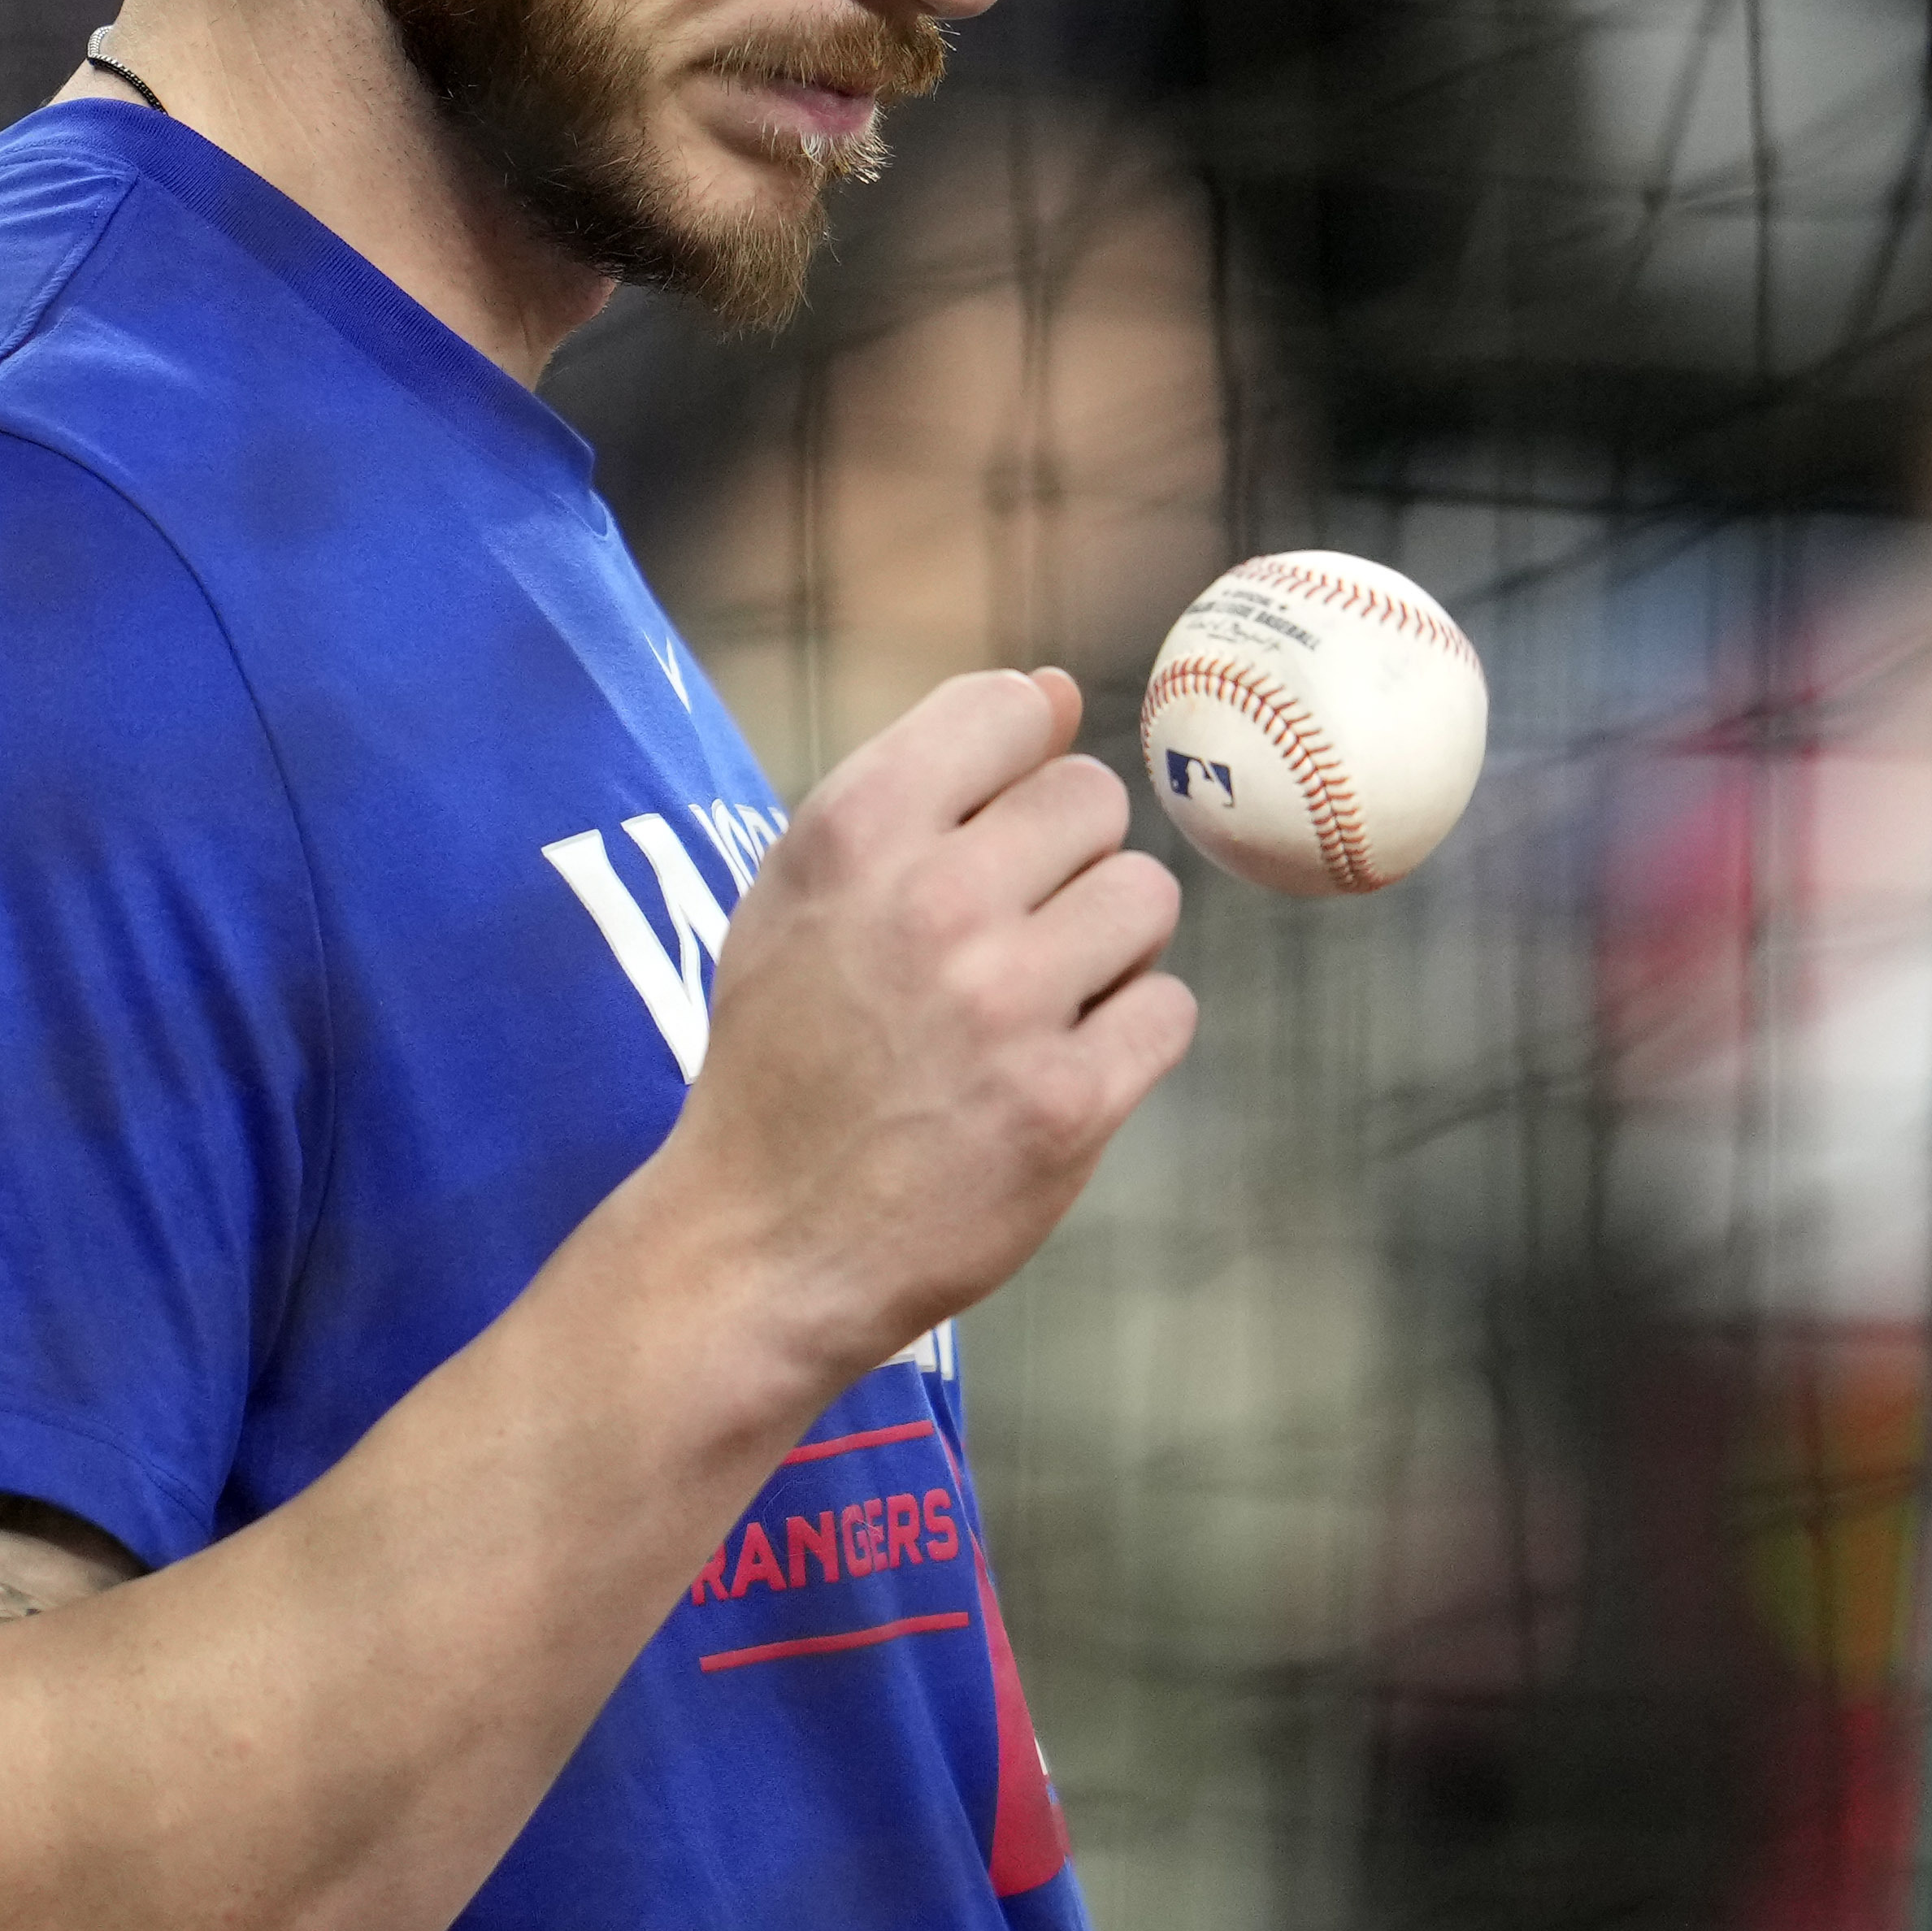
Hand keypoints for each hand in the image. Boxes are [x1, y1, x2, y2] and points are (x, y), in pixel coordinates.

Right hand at [630, 667, 1193, 1399]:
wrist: (762, 1240)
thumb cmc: (788, 1051)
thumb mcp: (807, 891)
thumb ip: (928, 778)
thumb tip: (1056, 690)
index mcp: (854, 831)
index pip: (1009, 708)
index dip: (1016, 765)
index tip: (985, 831)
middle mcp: (932, 903)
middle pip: (1095, 800)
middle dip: (1068, 861)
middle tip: (1009, 935)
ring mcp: (1007, 1005)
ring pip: (1147, 898)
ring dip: (1107, 947)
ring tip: (1033, 1002)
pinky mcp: (1069, 1102)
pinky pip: (1169, 1010)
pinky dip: (1128, 1038)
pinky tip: (1055, 1067)